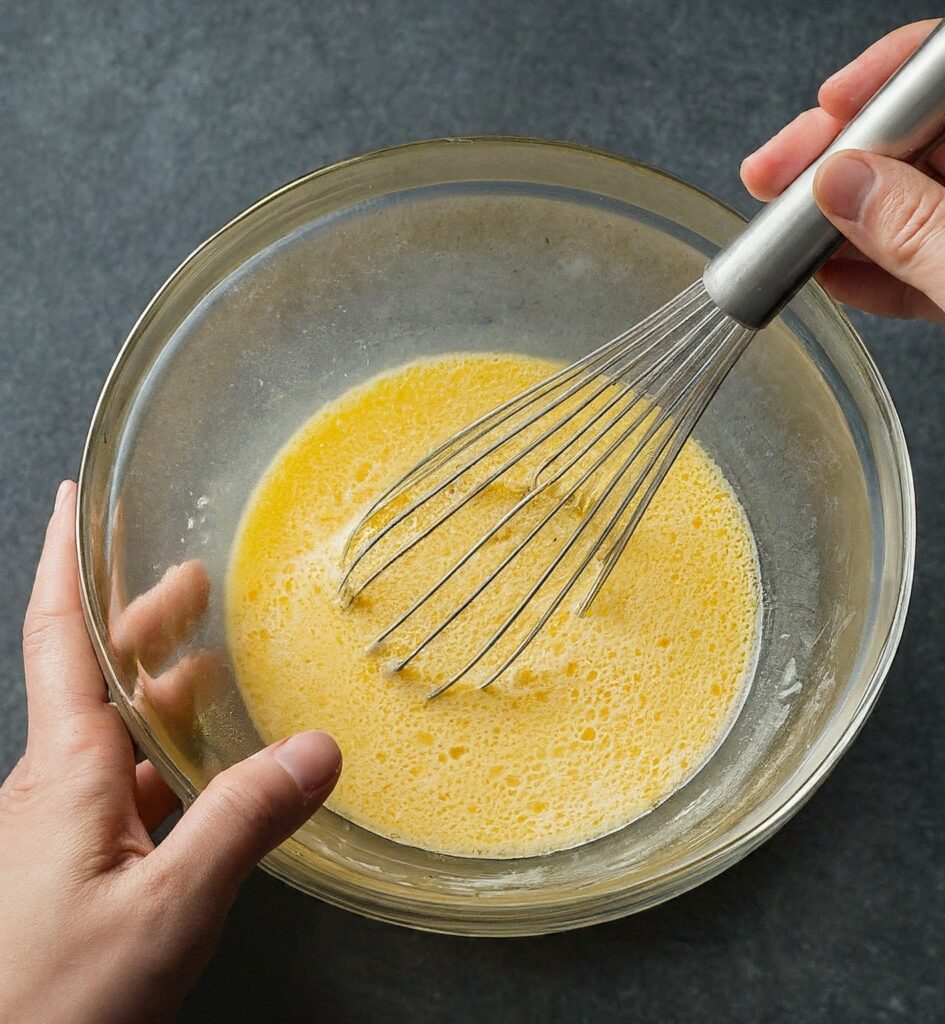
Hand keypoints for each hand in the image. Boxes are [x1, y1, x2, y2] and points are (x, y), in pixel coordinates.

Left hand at [0, 481, 341, 1023]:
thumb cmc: (50, 1005)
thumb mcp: (166, 910)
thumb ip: (241, 823)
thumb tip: (317, 751)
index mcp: (63, 776)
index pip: (58, 639)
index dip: (64, 563)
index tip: (73, 502)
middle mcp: (53, 790)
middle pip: (94, 676)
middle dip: (139, 618)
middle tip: (190, 577)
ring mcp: (59, 831)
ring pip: (111, 735)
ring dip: (158, 689)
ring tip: (208, 659)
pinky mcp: (73, 869)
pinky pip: (122, 789)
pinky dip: (166, 758)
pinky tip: (207, 771)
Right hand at [740, 11, 944, 442]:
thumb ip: (926, 238)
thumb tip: (846, 184)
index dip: (917, 70)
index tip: (842, 98)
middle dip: (866, 148)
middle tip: (793, 168)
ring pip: (939, 201)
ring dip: (860, 216)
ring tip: (797, 229)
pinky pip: (942, 265)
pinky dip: (886, 274)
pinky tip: (836, 277)